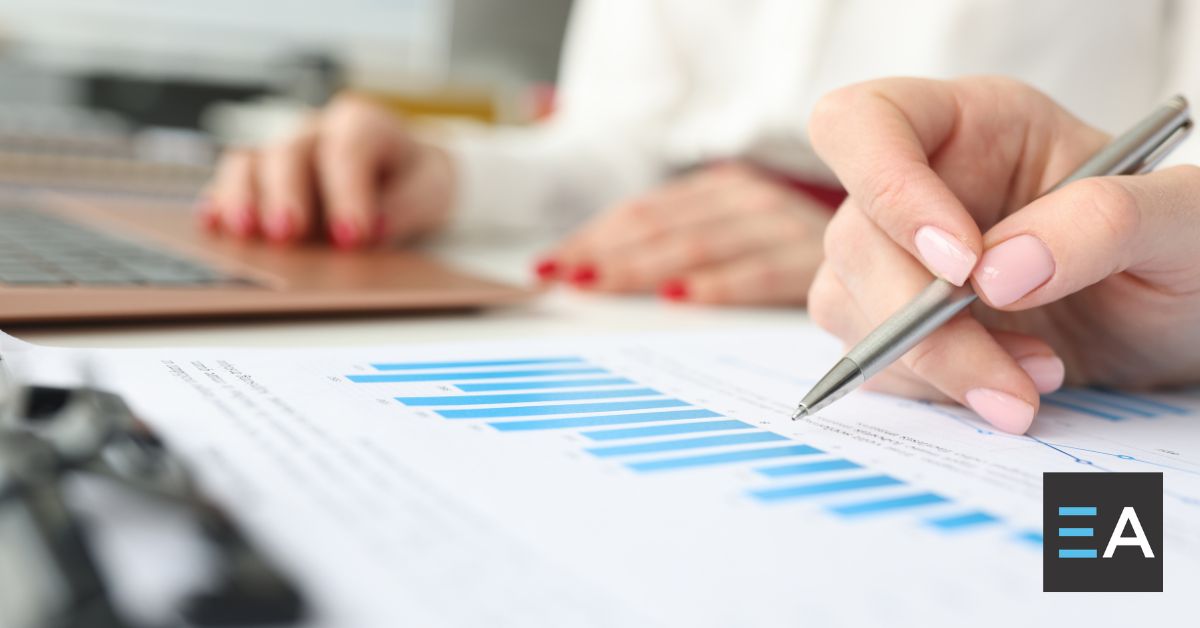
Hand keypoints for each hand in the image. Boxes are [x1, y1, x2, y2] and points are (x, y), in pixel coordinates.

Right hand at [200, 94, 452, 247]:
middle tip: (288, 234)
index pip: (348, 150)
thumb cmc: (415, 180)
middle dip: (286, 195)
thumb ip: (406, 206)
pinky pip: (230, 184)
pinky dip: (219, 203)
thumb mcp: (431, 190)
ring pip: (249, 161)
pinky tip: (211, 223)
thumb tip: (375, 226)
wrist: (406, 177)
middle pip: (289, 152)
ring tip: (243, 232)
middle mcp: (315, 132)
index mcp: (361, 124)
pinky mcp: (260, 179)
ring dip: (242, 197)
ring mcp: (282, 153)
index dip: (347, 193)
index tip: (352, 236)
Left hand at [539, 163, 831, 304]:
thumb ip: (687, 243)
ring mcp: (780, 225)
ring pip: (697, 245)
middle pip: (660, 228)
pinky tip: (681, 297)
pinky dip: (719, 283)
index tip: (551, 265)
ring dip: (641, 266)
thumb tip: (604, 272)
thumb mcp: (743, 229)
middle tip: (560, 279)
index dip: (594, 236)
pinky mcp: (812, 259)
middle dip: (603, 254)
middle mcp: (746, 198)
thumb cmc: (800, 243)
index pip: (644, 213)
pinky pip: (760, 272)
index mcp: (722, 189)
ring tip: (596, 285)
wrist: (894, 232)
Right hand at [807, 76, 1199, 433]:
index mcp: (976, 122)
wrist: (1175, 323)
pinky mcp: (897, 321)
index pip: (868, 123)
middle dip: (922, 319)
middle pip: (854, 235)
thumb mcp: (1185, 218)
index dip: (890, 188)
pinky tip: (1003, 387)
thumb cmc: (1184, 250)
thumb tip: (996, 274)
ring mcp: (899, 255)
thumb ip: (1108, 220)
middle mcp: (923, 183)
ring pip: (848, 303)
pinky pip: (873, 358)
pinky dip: (932, 388)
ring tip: (1030, 383)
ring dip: (932, 363)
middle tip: (1013, 376)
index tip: (961, 263)